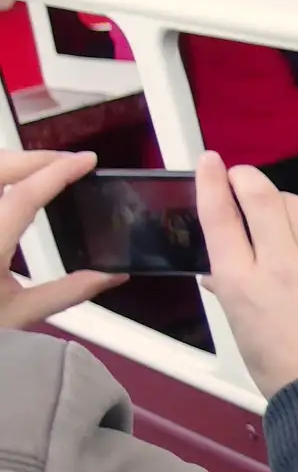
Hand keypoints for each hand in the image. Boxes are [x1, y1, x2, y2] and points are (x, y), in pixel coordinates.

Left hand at [0, 149, 124, 328]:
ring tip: (39, 169)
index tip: (87, 160)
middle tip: (66, 163)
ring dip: (10, 162)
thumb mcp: (20, 314)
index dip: (57, 172)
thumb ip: (69, 292)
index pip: (23, 195)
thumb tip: (114, 276)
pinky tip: (9, 182)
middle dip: (34, 157)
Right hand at [197, 150, 297, 397]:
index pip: (220, 218)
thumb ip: (228, 289)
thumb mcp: (239, 328)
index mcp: (240, 283)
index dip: (212, 182)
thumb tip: (218, 269)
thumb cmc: (280, 367)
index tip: (210, 162)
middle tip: (243, 176)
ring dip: (284, 201)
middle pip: (263, 197)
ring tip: (278, 213)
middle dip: (248, 177)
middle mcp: (279, 266)